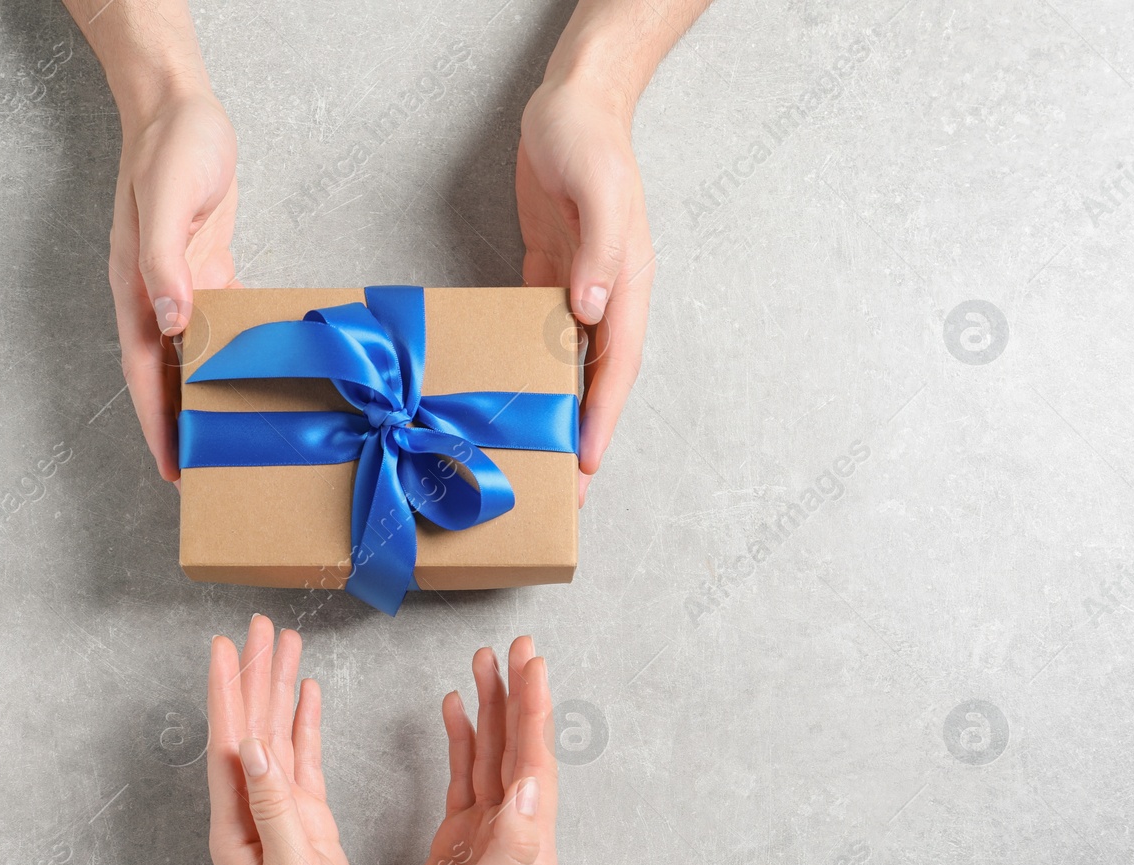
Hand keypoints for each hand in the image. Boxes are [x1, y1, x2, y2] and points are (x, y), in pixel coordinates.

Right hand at [110, 89, 240, 483]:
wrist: (179, 107)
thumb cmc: (171, 149)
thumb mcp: (168, 201)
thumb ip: (165, 261)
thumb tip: (169, 319)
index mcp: (135, 289)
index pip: (144, 374)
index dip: (156, 423)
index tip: (173, 470)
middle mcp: (154, 297)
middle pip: (167, 377)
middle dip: (181, 425)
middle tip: (210, 472)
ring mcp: (181, 285)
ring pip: (193, 356)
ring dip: (208, 395)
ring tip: (235, 436)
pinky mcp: (207, 269)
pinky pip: (221, 323)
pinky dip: (234, 351)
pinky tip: (259, 374)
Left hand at [194, 615, 369, 864]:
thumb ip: (277, 810)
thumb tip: (256, 748)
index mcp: (238, 825)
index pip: (229, 742)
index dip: (228, 689)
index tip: (227, 643)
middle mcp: (251, 813)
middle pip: (249, 728)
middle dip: (254, 674)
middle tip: (260, 625)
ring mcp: (277, 818)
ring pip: (275, 738)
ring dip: (277, 690)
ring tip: (285, 644)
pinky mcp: (305, 827)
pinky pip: (302, 764)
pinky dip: (304, 727)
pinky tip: (307, 698)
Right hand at [390, 637, 558, 864]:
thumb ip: (507, 849)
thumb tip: (527, 787)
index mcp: (528, 847)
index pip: (534, 764)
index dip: (534, 712)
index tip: (533, 665)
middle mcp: (514, 833)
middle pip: (518, 749)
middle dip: (517, 695)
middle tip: (516, 646)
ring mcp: (486, 835)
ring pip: (490, 756)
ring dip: (489, 709)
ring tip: (483, 662)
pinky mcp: (458, 842)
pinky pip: (463, 778)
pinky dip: (459, 741)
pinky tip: (453, 711)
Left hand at [517, 77, 653, 505]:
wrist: (571, 103)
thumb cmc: (587, 139)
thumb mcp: (597, 188)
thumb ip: (597, 249)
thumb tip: (589, 308)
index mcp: (626, 283)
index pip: (617, 365)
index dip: (602, 417)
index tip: (587, 463)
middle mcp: (604, 296)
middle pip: (597, 380)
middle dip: (582, 436)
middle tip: (563, 492)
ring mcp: (577, 289)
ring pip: (568, 366)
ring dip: (555, 412)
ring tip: (535, 460)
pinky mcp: (548, 275)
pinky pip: (538, 335)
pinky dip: (528, 371)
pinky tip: (508, 398)